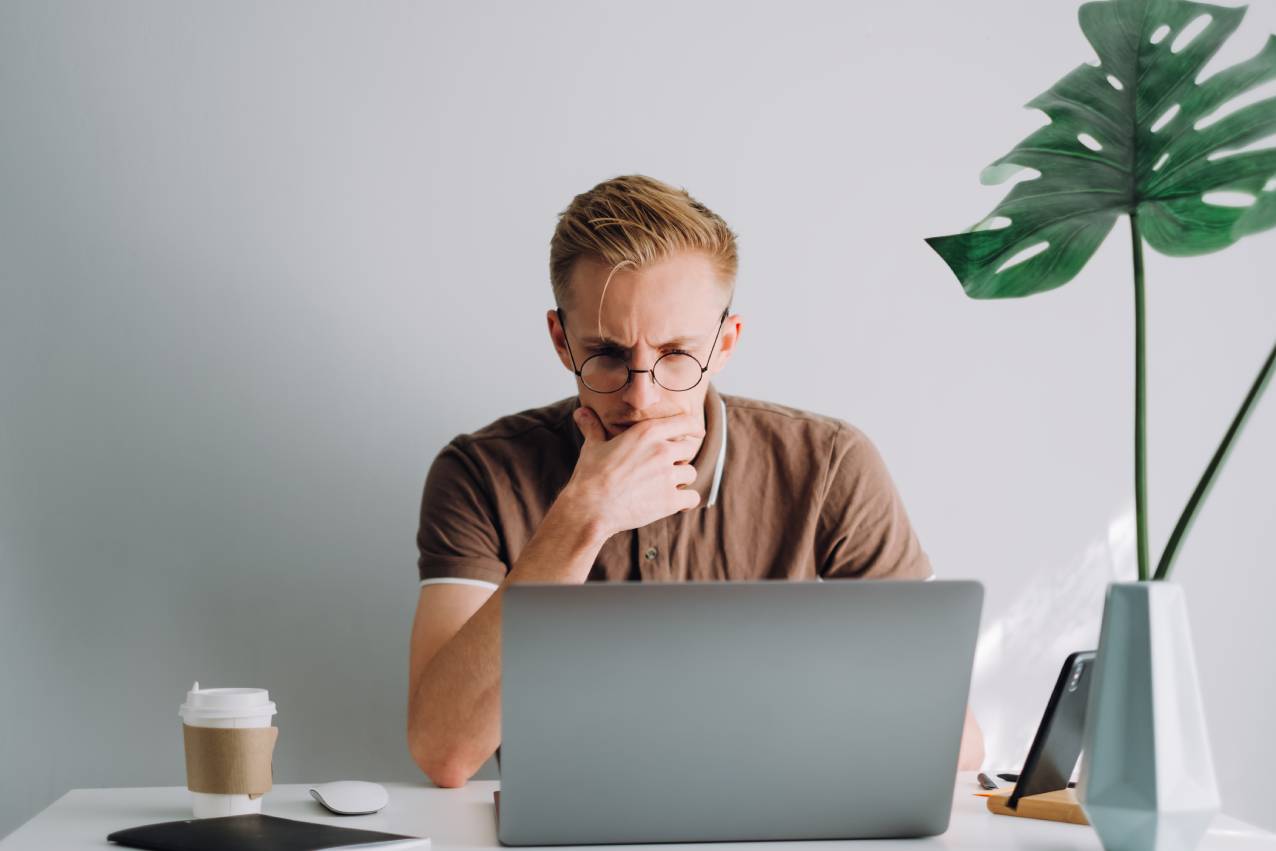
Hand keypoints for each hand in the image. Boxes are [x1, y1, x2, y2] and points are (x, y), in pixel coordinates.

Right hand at [561, 406, 702, 537]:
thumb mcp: (592, 447)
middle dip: (682, 456)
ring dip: (682, 479)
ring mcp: (668, 476)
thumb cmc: (590, 476)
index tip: (697, 431)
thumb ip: (593, 427)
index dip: (693, 427)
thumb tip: (580, 412)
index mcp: (647, 432)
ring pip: (691, 473)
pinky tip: (680, 503)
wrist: (590, 508)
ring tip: (667, 485)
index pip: (685, 421)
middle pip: (689, 448)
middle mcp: (662, 450)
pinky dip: (687, 501)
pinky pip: (692, 497)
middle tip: (668, 466)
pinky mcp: (670, 500)